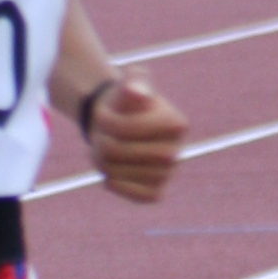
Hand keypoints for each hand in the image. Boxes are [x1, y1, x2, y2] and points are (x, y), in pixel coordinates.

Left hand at [85, 75, 187, 203]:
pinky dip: (118, 185)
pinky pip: (137, 196)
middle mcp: (176, 151)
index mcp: (176, 124)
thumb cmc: (127, 103)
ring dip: (102, 162)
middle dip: (101, 141)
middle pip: (119, 152)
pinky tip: (111, 176)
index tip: (103, 115)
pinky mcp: (157, 192)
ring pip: (120, 173)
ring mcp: (168, 174)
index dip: (106, 121)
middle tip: (102, 136)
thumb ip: (134, 81)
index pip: (126, 128)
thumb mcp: (131, 83)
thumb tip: (135, 91)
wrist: (122, 127)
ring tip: (105, 151)